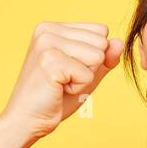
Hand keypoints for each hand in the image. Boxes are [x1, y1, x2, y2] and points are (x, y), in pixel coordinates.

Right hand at [0, 21, 124, 138]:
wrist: (26, 120)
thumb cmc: (55, 98)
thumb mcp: (87, 75)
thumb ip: (105, 58)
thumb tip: (120, 41)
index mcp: (54, 27)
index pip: (101, 30)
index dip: (94, 57)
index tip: (69, 70)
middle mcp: (47, 29)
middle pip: (101, 41)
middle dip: (90, 68)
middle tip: (64, 80)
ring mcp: (47, 43)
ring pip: (97, 56)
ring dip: (85, 78)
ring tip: (61, 84)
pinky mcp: (50, 61)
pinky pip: (88, 74)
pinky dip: (78, 88)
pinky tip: (57, 90)